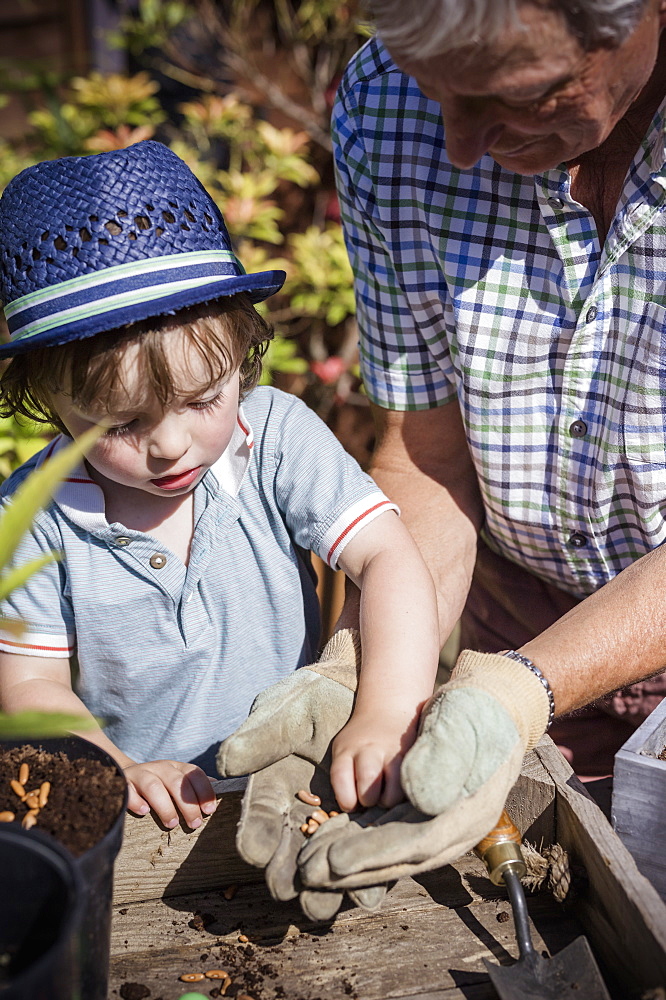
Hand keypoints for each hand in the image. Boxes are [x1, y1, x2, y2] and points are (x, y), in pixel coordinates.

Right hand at [123, 759, 216, 830]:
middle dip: (188, 804)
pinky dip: (136, 801)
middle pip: (177, 782)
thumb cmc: (159, 784)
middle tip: (194, 824)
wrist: (124, 775)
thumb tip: (222, 790)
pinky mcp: (123, 783)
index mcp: (176, 767)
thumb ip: (195, 786)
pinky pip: (128, 790)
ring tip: (171, 824)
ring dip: (165, 806)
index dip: (204, 791)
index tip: (209, 810)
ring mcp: (140, 774)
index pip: (194, 774)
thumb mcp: (177, 781)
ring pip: (154, 786)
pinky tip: (144, 812)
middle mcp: (160, 768)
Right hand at [216, 629, 388, 920]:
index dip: (255, 845)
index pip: (255, 832)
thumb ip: (257, 738)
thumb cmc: (310, 700)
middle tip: (302, 887)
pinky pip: (366, 858)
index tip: (259, 852)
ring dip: (334, 888)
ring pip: (329, 871)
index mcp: (269, 799)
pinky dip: (370, 872)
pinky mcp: (368, 829)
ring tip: (340, 894)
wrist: (355, 692)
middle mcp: (298, 823)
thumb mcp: (282, 713)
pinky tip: (374, 878)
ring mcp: (334, 829)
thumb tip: (226, 764)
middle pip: (290, 866)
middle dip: (294, 882)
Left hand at [296, 649, 550, 890]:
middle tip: (312, 872)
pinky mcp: (430, 819)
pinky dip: (364, 844)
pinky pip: (394, 837)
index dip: (375, 855)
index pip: (417, 843)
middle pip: (402, 857)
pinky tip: (332, 844)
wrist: (497, 707)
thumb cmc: (478, 711)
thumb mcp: (462, 721)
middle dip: (356, 867)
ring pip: (395, 852)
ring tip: (313, 865)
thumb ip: (440, 754)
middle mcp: (460, 829)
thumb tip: (414, 794)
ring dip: (355, 860)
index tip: (337, 861)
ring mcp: (447, 827)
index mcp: (472, 809)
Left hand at [330, 708, 417, 810]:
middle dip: (368, 800)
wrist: (388, 709)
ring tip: (386, 795)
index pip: (341, 777)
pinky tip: (400, 789)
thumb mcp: (344, 750)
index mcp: (346, 750)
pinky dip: (404, 793)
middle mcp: (369, 750)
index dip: (346, 799)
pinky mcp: (411, 757)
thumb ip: (344, 776)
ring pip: (393, 789)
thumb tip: (351, 812)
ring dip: (388, 800)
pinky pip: (409, 783)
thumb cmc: (361, 740)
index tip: (351, 805)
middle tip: (370, 798)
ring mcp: (392, 753)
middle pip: (368, 783)